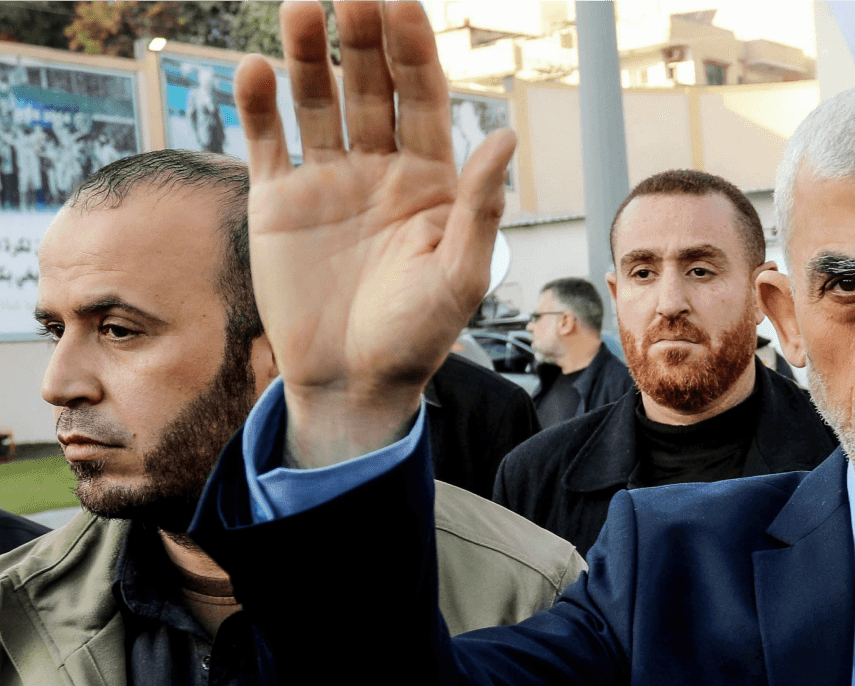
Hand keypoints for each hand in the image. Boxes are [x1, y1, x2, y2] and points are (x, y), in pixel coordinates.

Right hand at [236, 1, 514, 466]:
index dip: (414, 51)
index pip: (424, 99)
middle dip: (362, 39)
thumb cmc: (419, 337)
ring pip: (317, 102)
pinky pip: (268, 141)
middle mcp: (380, 170)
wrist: (354, 384)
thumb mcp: (460, 276)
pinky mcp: (278, 202)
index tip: (403, 4)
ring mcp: (328, 181)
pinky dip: (260, 105)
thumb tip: (505, 138)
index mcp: (432, 181)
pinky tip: (255, 69)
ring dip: (306, 56)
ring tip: (300, 9)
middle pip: (371, 87)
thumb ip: (479, 207)